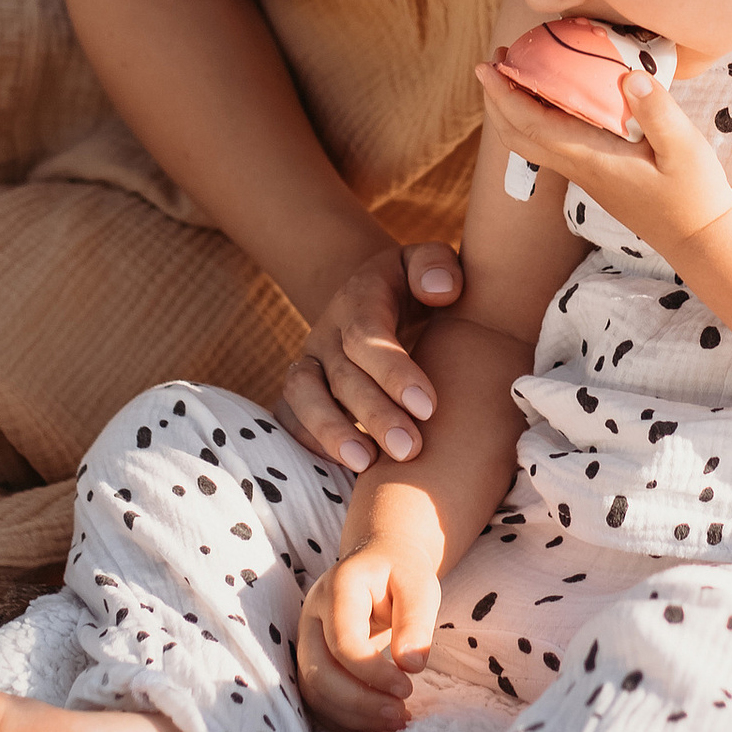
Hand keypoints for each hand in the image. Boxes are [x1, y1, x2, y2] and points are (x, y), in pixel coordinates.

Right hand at [282, 240, 460, 474]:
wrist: (377, 294)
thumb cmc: (416, 286)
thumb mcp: (428, 263)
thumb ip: (437, 266)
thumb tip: (440, 290)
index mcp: (360, 298)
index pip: (366, 334)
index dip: (393, 371)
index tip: (428, 406)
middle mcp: (328, 331)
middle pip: (341, 375)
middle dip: (374, 414)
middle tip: (408, 449)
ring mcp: (310, 360)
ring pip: (304, 396)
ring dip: (332, 432)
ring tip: (367, 465)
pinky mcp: (302, 389)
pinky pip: (290, 416)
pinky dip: (309, 441)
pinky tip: (344, 467)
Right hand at [296, 495, 443, 731]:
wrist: (379, 562)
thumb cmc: (401, 574)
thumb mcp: (420, 586)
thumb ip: (416, 622)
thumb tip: (411, 666)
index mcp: (339, 589)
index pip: (343, 642)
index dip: (373, 673)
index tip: (407, 687)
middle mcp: (312, 615)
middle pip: (319, 672)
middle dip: (360, 702)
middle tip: (400, 714)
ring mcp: (306, 639)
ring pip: (314, 690)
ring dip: (352, 715)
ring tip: (394, 721)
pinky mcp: (311, 660)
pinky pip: (316, 699)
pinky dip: (343, 718)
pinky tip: (374, 725)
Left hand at [473, 60, 731, 265]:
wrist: (698, 237)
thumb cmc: (694, 194)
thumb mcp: (685, 148)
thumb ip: (658, 112)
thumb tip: (627, 76)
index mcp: (591, 157)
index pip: (532, 124)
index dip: (505, 93)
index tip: (488, 64)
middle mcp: (578, 166)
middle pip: (517, 135)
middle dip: (498, 98)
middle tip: (497, 58)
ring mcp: (584, 172)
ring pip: (531, 142)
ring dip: (514, 107)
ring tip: (518, 71)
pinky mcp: (595, 173)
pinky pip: (551, 142)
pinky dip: (537, 116)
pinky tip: (556, 95)